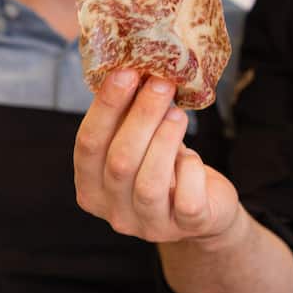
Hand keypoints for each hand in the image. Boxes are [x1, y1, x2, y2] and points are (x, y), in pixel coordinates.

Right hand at [74, 70, 239, 244]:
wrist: (205, 207)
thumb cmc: (165, 165)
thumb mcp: (140, 142)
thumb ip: (128, 115)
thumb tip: (132, 64)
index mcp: (91, 188)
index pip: (87, 145)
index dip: (105, 107)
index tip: (125, 72)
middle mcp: (114, 212)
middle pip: (119, 162)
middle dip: (141, 116)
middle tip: (161, 83)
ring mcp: (148, 226)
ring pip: (149, 182)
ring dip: (164, 139)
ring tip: (178, 113)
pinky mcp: (186, 228)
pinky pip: (186, 200)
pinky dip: (191, 169)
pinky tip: (191, 154)